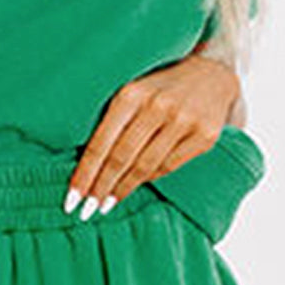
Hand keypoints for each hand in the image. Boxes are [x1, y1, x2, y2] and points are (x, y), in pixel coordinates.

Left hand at [64, 53, 241, 217]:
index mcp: (132, 93)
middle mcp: (158, 106)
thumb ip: (113, 119)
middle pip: (121, 157)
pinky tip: (133, 187)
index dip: (86, 173)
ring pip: (145, 166)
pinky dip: (149, 179)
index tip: (72, 197)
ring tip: (106, 205)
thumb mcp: (133, 90)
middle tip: (85, 210)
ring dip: (122, 189)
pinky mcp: (204, 135)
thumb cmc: (160, 86)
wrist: (212, 73)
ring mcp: (184, 121)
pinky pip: (169, 166)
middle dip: (100, 187)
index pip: (102, 142)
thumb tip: (86, 163)